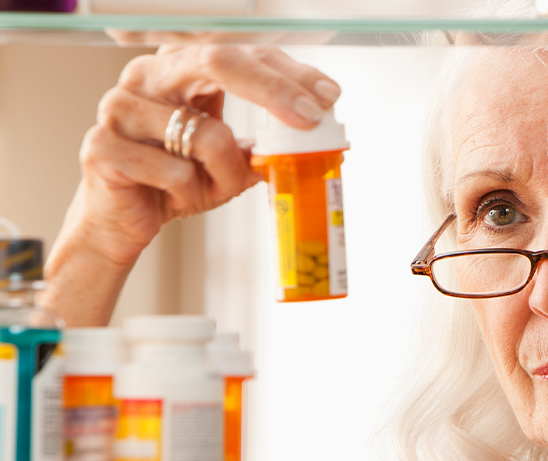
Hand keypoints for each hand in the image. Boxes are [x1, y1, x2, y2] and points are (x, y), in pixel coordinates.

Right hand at [45, 45, 339, 325]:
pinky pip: (174, 172)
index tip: (326, 95)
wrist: (122, 222)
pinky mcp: (102, 146)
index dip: (288, 73)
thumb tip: (318, 136)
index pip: (243, 54)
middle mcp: (147, 76)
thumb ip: (265, 145)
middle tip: (309, 119)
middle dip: (273, 89)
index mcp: (180, 69)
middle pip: (218, 61)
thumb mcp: (230, 162)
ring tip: (205, 187)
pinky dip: (188, 194)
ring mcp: (119, 106)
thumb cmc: (174, 183)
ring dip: (224, 174)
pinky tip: (171, 197)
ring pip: (205, 134)